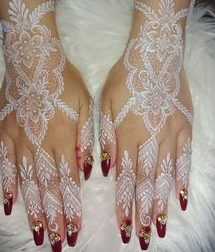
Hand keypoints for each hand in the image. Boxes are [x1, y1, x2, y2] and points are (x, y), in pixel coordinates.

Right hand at [0, 0, 93, 249]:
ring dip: (34, 209)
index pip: (69, 182)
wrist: (35, 61)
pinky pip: (6, 164)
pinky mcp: (6, 134)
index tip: (74, 230)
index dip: (72, 208)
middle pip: (48, 189)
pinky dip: (8, 186)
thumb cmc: (64, 81)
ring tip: (37, 232)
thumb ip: (84, 140)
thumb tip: (88, 169)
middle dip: (55, 218)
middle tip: (56, 242)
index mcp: (63, 139)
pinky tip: (9, 204)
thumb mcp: (85, 106)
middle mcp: (41, 145)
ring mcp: (20, 141)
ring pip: (28, 183)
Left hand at [100, 0, 192, 248]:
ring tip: (161, 226)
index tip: (124, 227)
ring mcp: (171, 134)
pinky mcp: (185, 126)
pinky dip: (182, 180)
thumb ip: (107, 138)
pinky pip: (185, 158)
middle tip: (144, 237)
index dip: (125, 204)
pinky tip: (182, 198)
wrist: (155, 54)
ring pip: (166, 176)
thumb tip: (103, 168)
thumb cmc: (126, 77)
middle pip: (147, 183)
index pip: (126, 178)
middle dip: (143, 212)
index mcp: (128, 134)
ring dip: (162, 203)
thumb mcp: (106, 103)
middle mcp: (151, 139)